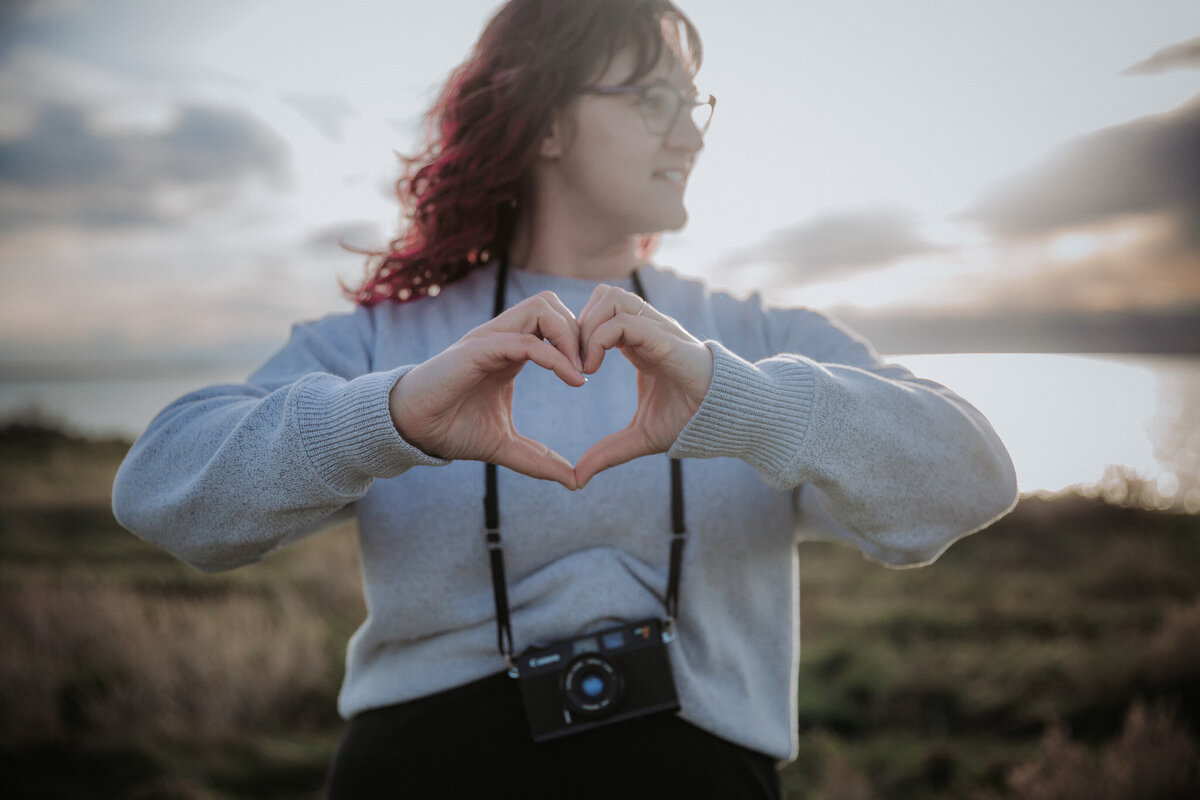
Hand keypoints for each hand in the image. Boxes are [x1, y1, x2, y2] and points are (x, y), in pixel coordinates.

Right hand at [389, 291, 585, 489]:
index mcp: (511, 350)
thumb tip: (574, 481)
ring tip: (580, 370)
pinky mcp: (479, 349)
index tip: (590, 374)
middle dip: (579, 331)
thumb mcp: (505, 446)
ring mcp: (491, 339)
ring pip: (542, 308)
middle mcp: (503, 337)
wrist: (412, 429)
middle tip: (590, 367)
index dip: (578, 340)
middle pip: (552, 304)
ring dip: (569, 335)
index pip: (553, 321)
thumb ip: (539, 459)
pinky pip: (526, 341)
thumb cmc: (452, 429)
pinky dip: (555, 356)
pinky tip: (572, 379)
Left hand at [574, 284, 713, 487]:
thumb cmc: (689, 420)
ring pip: (609, 298)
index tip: (571, 370)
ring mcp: (656, 329)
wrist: (726, 419)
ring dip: (587, 328)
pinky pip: (624, 321)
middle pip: (602, 296)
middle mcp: (646, 329)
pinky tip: (594, 369)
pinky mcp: (664, 338)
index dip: (578, 334)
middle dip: (578, 325)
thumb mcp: (640, 437)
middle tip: (573, 363)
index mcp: (639, 343)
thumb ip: (609, 451)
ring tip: (585, 365)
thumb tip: (578, 477)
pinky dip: (599, 340)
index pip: (600, 312)